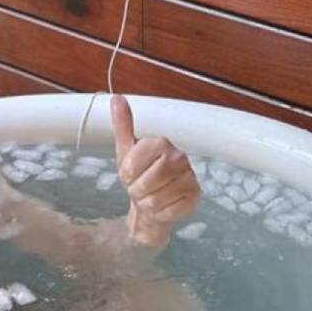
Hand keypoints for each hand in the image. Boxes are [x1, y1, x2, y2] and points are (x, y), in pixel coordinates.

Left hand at [111, 94, 200, 245]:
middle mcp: (179, 157)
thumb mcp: (126, 151)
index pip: (131, 164)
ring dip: (147, 203)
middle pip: (144, 183)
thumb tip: (116, 98)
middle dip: (137, 191)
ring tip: (151, 196)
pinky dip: (160, 212)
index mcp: (161, 143)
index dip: (126, 175)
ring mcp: (189, 177)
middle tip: (141, 187)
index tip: (130, 174)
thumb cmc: (139, 176)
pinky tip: (163, 205)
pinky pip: (167, 211)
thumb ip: (122, 125)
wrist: (151, 204)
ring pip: (155, 199)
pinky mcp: (195, 197)